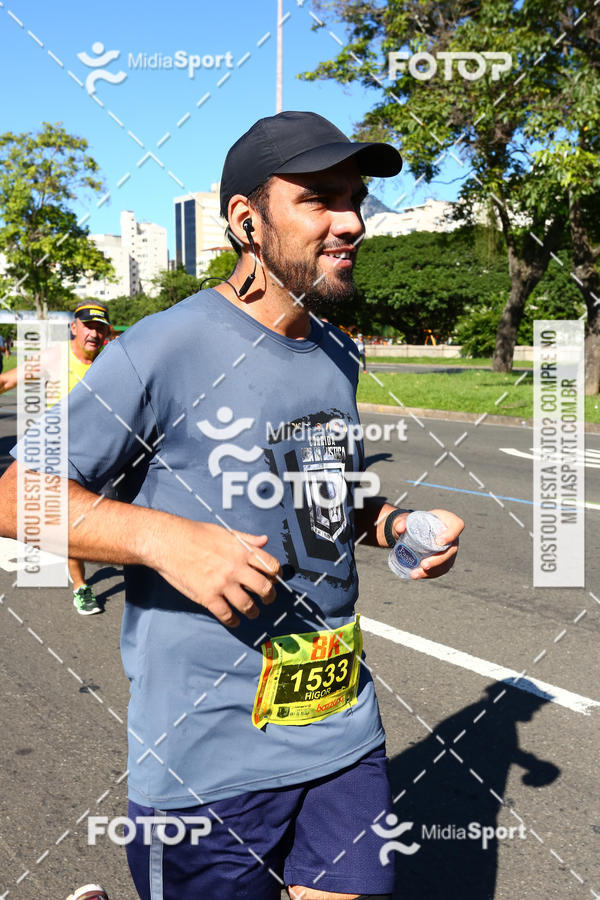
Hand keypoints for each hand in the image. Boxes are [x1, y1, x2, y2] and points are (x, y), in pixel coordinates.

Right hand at [152, 519, 281, 626]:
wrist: (170, 542)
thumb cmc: (196, 534)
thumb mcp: (225, 532)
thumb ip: (246, 538)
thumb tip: (265, 540)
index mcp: (242, 551)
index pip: (270, 566)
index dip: (276, 575)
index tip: (273, 580)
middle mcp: (235, 568)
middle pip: (264, 588)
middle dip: (269, 597)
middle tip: (268, 600)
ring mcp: (222, 583)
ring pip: (247, 605)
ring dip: (253, 611)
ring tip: (253, 613)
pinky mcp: (208, 596)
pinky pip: (226, 615)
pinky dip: (233, 621)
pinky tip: (234, 621)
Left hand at [392, 508, 463, 579]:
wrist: (418, 530)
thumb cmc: (418, 521)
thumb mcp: (410, 519)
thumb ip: (403, 521)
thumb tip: (399, 528)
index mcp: (449, 521)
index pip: (457, 526)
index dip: (451, 534)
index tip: (439, 542)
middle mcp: (453, 536)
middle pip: (451, 550)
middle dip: (438, 560)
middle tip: (424, 565)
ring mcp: (450, 550)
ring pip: (446, 563)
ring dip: (432, 571)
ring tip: (415, 574)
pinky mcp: (446, 561)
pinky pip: (441, 569)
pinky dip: (429, 574)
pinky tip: (418, 575)